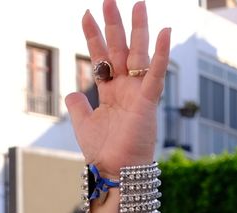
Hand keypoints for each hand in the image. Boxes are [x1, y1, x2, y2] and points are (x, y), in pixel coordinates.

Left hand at [69, 1, 171, 174]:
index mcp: (111, 92)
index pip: (102, 56)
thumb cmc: (104, 152)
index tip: (87, 14)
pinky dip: (161, 54)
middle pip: (120, 49)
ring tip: (137, 4)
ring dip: (138, 29)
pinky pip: (156, 74)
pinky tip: (165, 32)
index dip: (93, 36)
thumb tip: (72, 92)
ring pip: (139, 55)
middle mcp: (126, 88)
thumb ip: (79, 107)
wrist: (115, 172)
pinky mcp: (148, 102)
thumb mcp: (84, 125)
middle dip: (114, 24)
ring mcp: (138, 93)